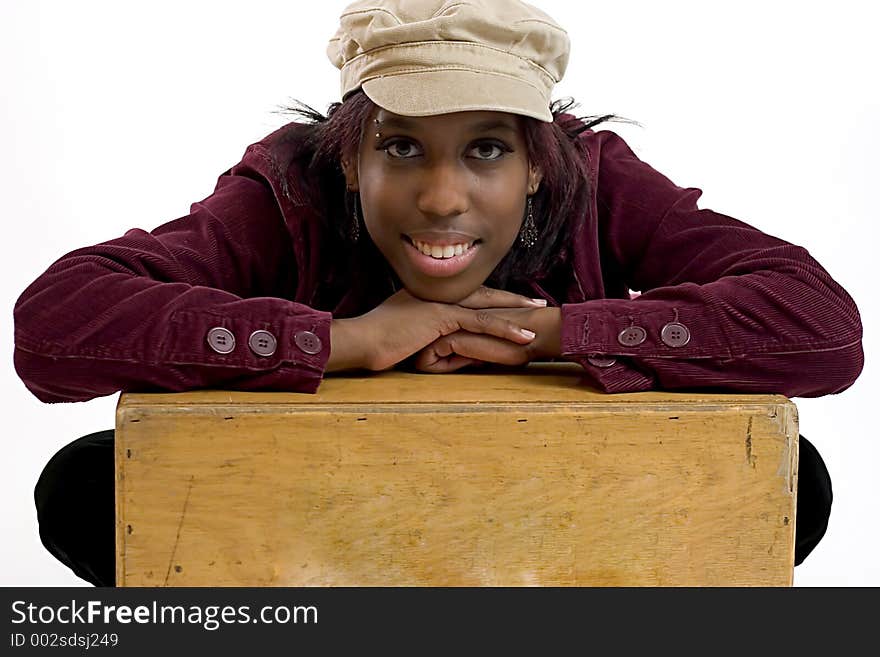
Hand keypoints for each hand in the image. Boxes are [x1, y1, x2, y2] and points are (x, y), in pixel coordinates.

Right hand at [328, 286, 546, 371]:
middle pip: (485, 294)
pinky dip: (505, 329)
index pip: (470, 294)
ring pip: (487, 306)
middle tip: (536, 302)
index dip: (494, 298)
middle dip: (513, 299)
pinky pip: (480, 323)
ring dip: (517, 312)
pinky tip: (523, 336)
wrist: (362, 341)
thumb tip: (446, 347)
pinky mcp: (443, 316)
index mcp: (431, 294)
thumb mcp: (408, 335)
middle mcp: (439, 293)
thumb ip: (428, 335)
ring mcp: (441, 302)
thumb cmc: (379, 341)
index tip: (514, 301)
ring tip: (539, 316)